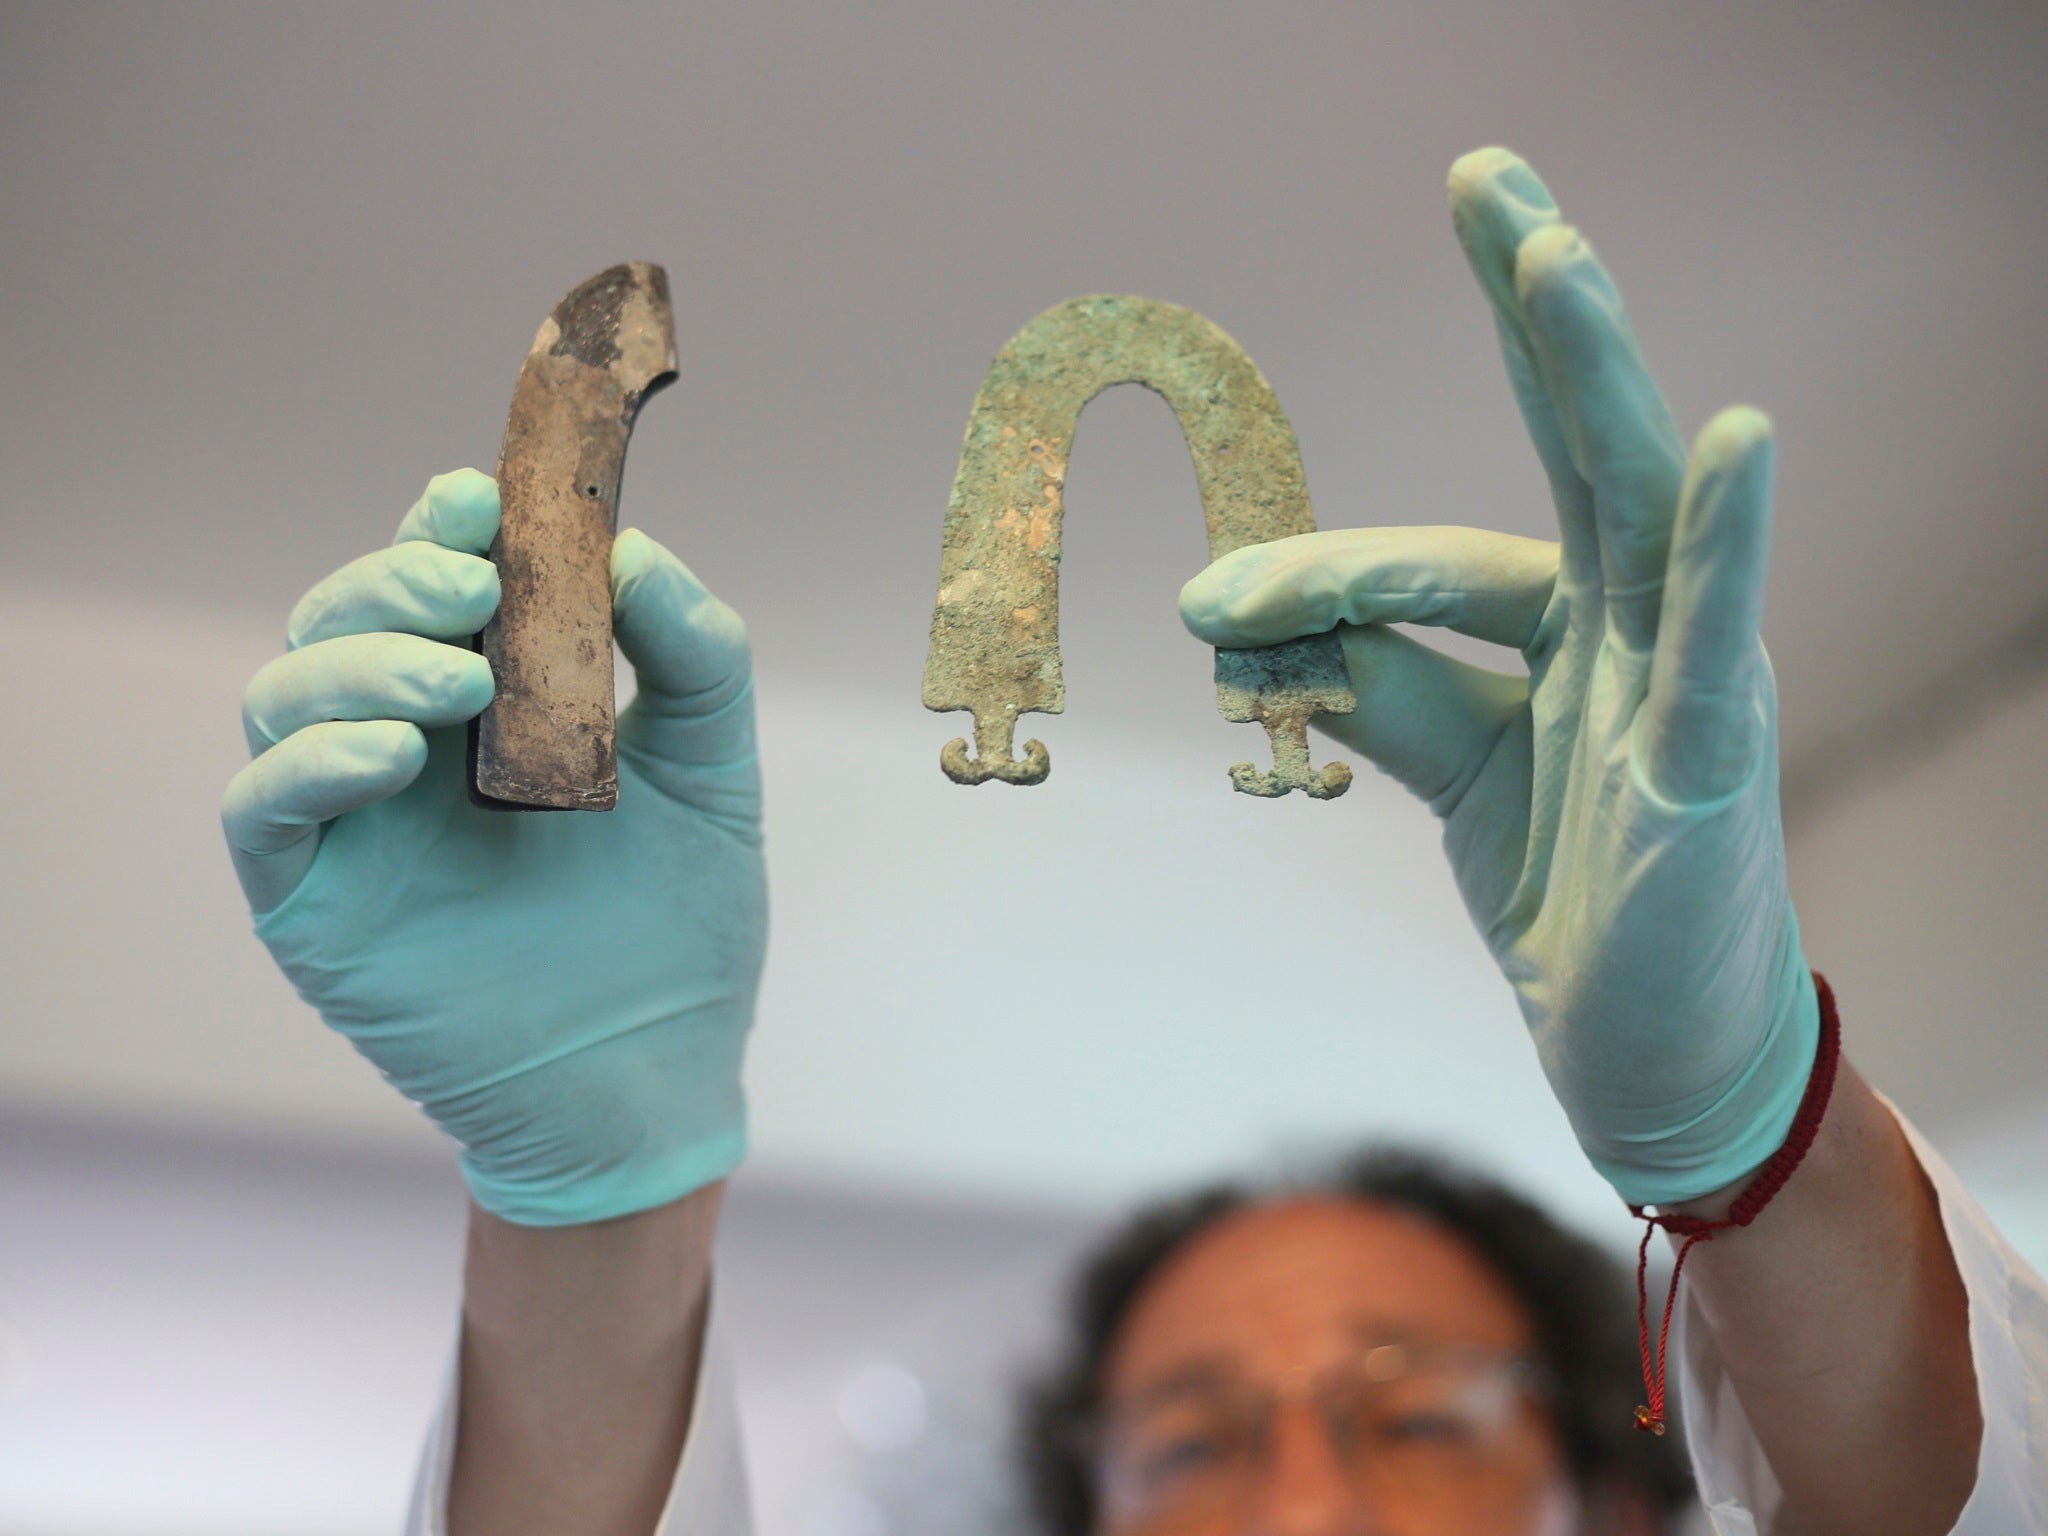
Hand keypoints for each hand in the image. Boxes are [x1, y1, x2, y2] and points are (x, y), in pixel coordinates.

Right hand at [222, 470, 766, 1224]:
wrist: (656, 1077)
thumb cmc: (681, 927)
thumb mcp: (713, 772)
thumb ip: (697, 657)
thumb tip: (634, 550)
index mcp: (491, 704)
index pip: (432, 587)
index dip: (441, 529)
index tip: (485, 501)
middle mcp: (406, 748)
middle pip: (343, 621)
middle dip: (396, 583)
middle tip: (475, 588)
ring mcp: (352, 824)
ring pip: (287, 697)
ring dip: (359, 663)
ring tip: (456, 681)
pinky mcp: (315, 903)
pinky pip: (266, 809)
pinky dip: (314, 761)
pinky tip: (396, 751)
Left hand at [1181, 149, 1816, 1206]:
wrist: (1649, 1047)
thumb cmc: (1573, 887)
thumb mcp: (1453, 770)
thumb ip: (1370, 686)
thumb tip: (1246, 628)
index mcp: (1576, 622)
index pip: (1436, 557)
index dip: (1320, 570)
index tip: (1206, 614)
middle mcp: (1642, 620)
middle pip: (1581, 441)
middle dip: (1533, 311)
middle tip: (1482, 178)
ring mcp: (1688, 675)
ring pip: (1638, 502)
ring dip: (1596, 372)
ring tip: (1552, 253)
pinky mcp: (1714, 758)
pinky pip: (1718, 631)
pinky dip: (1729, 533)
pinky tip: (1732, 436)